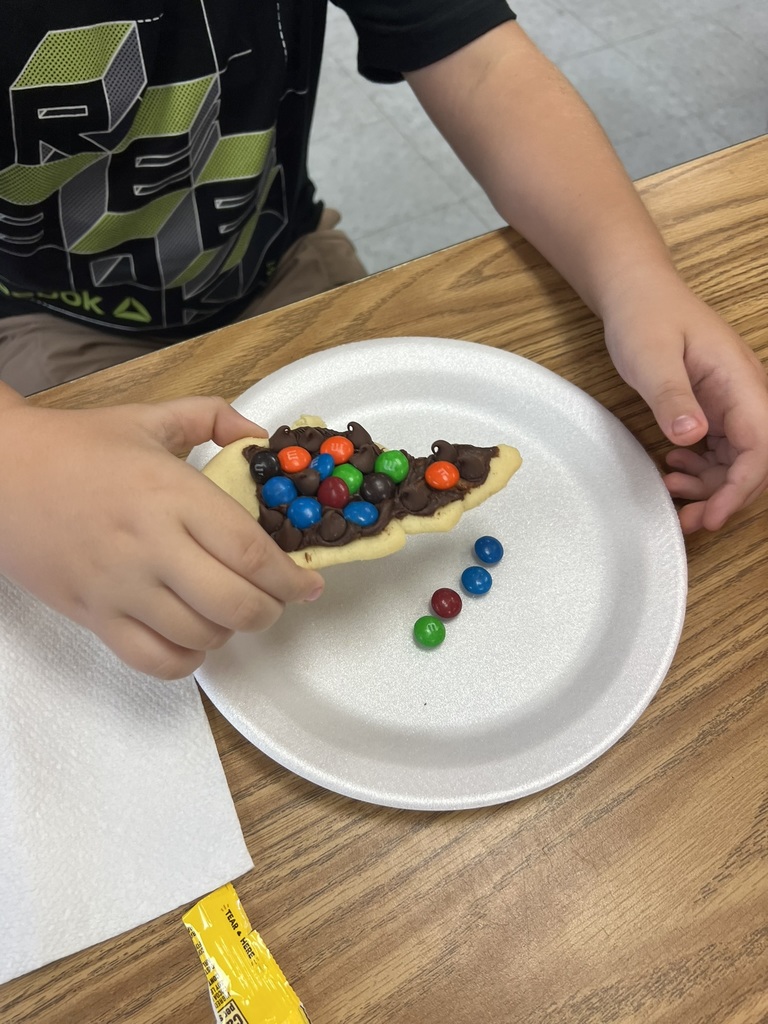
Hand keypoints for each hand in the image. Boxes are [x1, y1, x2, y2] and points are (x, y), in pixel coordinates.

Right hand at [0, 395, 323, 677]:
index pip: (251, 552)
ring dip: (230, 631)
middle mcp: (151, 545)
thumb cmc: (77, 445)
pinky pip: (154, 661)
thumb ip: (213, 418)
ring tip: (229, 610)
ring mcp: (120, 587)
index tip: (310, 583)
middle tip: (275, 599)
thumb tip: (260, 439)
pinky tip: (192, 636)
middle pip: (236, 604)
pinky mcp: (94, 616)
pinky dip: (186, 659)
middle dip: (270, 610)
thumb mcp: (149, 418)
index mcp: (172, 493)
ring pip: (200, 637)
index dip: (292, 578)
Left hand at [602, 275, 767, 533]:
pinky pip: (720, 448)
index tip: (711, 515)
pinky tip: (673, 467)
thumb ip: (672, 396)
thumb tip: (693, 437)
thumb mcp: (651, 356)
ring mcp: (731, 402)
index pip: (760, 446)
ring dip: (711, 485)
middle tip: (687, 519)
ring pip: (737, 459)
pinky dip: (701, 467)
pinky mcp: (714, 407)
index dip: (741, 487)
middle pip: (754, 460)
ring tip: (672, 490)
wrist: (637, 293)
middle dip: (726, 496)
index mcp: (740, 381)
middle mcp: (745, 394)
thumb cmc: (645, 317)